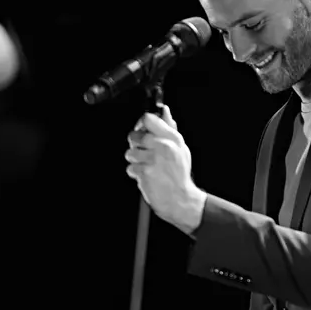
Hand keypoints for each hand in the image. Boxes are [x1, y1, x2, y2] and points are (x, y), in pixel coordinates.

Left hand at [125, 105, 205, 234]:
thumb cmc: (179, 174)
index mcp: (172, 138)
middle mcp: (163, 146)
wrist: (180, 198)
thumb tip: (165, 111)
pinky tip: (146, 175)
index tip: (141, 128)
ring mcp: (153, 159)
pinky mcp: (145, 172)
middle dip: (135, 144)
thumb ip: (170, 128)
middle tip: (144, 152)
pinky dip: (135, 173)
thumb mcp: (180, 148)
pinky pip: (130, 167)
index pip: (148, 118)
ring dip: (135, 160)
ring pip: (130, 152)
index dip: (141, 123)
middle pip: (134, 135)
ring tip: (147, 166)